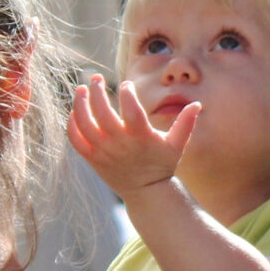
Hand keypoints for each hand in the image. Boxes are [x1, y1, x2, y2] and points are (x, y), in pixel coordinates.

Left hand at [68, 75, 197, 196]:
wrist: (146, 192)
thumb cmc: (162, 164)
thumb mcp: (177, 145)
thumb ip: (186, 123)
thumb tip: (197, 104)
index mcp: (141, 136)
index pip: (130, 108)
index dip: (127, 92)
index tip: (127, 84)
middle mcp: (120, 143)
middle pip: (101, 112)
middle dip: (96, 91)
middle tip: (95, 78)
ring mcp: (104, 152)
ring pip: (84, 124)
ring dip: (79, 103)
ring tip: (80, 89)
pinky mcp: (93, 159)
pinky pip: (76, 140)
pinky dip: (72, 124)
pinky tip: (75, 111)